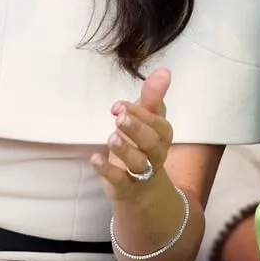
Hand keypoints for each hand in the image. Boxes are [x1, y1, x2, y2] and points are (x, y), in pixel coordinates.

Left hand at [92, 68, 173, 203]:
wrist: (142, 189)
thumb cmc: (143, 145)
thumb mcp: (147, 119)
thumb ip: (152, 96)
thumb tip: (164, 71)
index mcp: (163, 134)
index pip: (156, 122)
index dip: (139, 113)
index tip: (118, 105)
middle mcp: (156, 154)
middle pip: (151, 142)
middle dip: (136, 129)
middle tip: (119, 117)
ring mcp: (141, 172)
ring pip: (138, 162)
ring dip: (125, 150)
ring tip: (112, 138)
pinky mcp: (125, 187)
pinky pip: (119, 180)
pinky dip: (107, 169)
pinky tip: (95, 158)